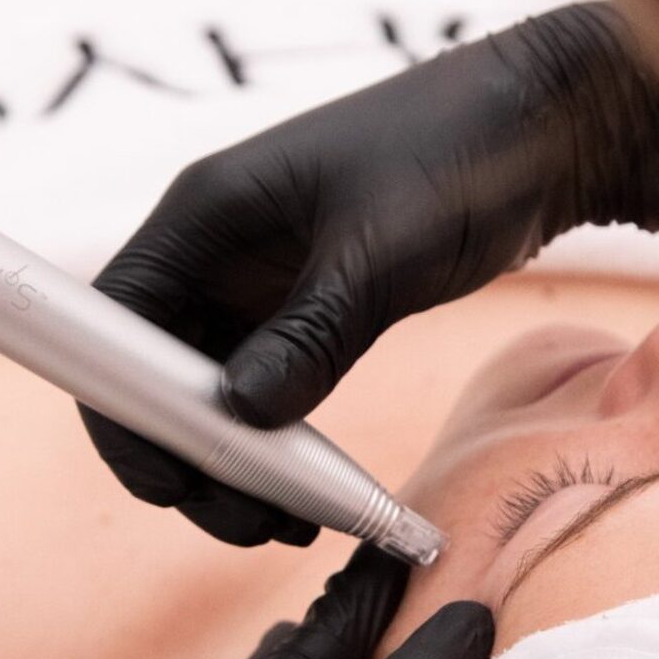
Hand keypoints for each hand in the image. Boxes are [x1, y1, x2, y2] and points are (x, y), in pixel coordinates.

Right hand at [84, 0, 658, 545]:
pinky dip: (276, 449)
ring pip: (209, 396)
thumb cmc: (458, 153)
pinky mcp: (306, 309)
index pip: (116, 323)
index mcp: (205, 210)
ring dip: (233, 466)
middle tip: (248, 524)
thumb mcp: (382, 247)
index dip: (123, 410)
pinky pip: (265, 393)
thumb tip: (245, 417)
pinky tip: (315, 498)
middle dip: (186, 458)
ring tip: (288, 527)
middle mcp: (216, 249)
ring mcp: (259, 282)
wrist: (542, 131)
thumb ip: (313, 331)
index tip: (170, 483)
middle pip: (155, 375)